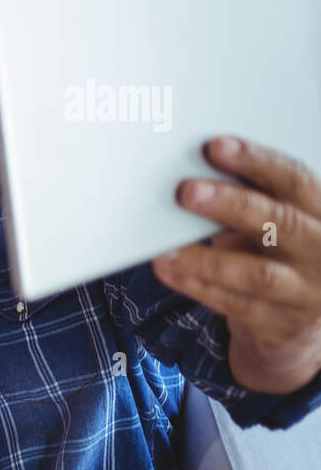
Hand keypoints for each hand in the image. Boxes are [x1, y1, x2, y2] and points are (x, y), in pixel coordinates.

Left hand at [152, 135, 320, 393]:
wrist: (296, 322)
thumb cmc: (274, 254)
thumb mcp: (272, 222)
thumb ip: (247, 197)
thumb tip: (191, 172)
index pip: (295, 179)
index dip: (256, 161)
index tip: (216, 145)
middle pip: (279, 222)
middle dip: (231, 204)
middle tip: (186, 191)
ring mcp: (306, 291)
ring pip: (256, 273)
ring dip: (206, 260)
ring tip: (164, 250)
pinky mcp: (280, 324)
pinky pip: (235, 304)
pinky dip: (198, 287)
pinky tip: (168, 271)